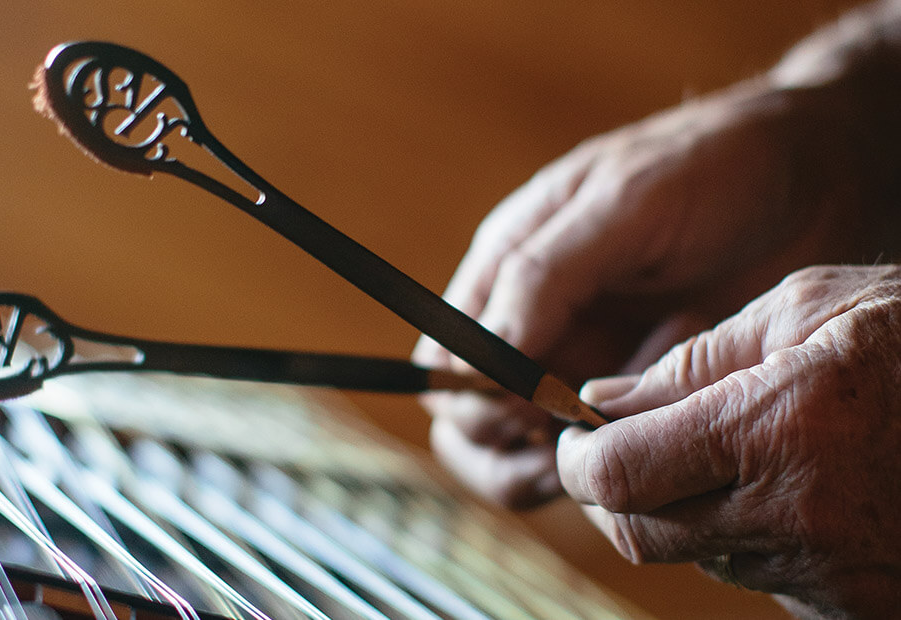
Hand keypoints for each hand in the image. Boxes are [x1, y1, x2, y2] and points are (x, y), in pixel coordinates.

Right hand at [414, 79, 865, 508]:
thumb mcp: (624, 203)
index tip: (531, 406)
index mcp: (507, 269)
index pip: (443, 363)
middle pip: (470, 420)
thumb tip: (475, 360)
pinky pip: (602, 451)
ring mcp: (585, 365)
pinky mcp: (638, 394)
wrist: (821, 172)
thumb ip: (542, 276)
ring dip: (561, 464)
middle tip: (575, 441)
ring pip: (525, 451)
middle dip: (508, 446)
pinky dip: (620, 460)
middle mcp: (533, 325)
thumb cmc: (714, 166)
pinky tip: (666, 429)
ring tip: (622, 444)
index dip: (471, 400)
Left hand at [558, 265, 900, 616]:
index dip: (576, 456)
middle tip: (628, 446)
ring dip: (684, 511)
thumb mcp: (812, 307)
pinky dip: (747, 539)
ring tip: (733, 453)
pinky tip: (790, 490)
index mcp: (776, 427)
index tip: (576, 434)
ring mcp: (832, 574)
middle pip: (639, 530)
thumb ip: (696, 358)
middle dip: (614, 489)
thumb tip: (606, 399)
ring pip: (697, 555)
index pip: (616, 473)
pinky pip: (761, 581)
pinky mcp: (858, 608)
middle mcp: (797, 515)